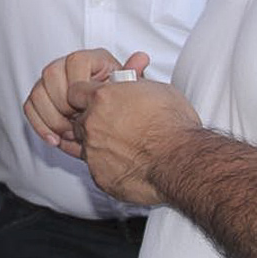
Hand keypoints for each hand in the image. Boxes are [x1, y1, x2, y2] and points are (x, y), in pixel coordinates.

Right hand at [24, 49, 148, 156]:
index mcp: (90, 59)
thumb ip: (132, 75)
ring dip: (50, 118)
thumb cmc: (122, 101)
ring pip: (37, 92)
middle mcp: (67, 65)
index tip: (85, 106)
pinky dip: (39, 125)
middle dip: (61, 105)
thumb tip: (141, 58)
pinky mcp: (42, 97)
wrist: (112, 118)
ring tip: (67, 134)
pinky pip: (30, 107)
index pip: (75, 61)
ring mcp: (52, 81)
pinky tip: (54, 139)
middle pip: (50, 74)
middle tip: (75, 124)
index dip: (77, 86)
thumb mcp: (130, 90)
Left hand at [66, 74, 200, 205]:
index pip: (75, 91)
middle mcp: (93, 124)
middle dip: (93, 122)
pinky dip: (108, 166)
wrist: (181, 161)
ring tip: (125, 145)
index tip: (96, 99)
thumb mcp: (155, 89)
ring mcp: (93, 152)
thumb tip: (132, 81)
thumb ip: (133, 86)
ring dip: (100, 144)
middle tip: (116, 123)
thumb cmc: (174, 126)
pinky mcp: (99, 176)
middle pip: (79, 120)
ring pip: (86, 146)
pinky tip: (127, 162)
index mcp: (103, 98)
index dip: (86, 95)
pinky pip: (97, 168)